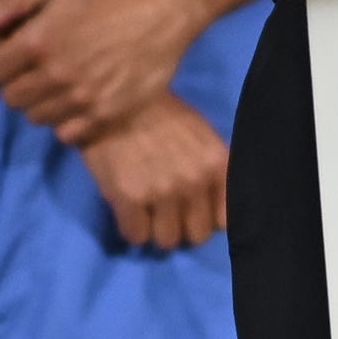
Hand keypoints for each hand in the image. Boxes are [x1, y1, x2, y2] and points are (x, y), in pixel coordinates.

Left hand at [0, 0, 208, 144]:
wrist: (163, 11)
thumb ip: (8, 3)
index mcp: (37, 41)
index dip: (2, 63)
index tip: (19, 56)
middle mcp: (56, 74)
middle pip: (12, 100)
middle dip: (19, 85)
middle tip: (41, 70)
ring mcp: (82, 98)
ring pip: (38, 118)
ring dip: (43, 104)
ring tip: (62, 84)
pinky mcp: (106, 116)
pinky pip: (68, 135)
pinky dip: (69, 122)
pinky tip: (80, 101)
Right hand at [79, 95, 228, 249]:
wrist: (113, 98)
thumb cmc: (159, 115)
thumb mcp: (201, 135)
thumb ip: (212, 171)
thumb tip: (214, 212)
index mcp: (216, 164)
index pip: (223, 221)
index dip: (206, 218)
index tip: (192, 212)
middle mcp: (194, 181)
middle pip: (196, 236)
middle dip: (181, 226)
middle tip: (165, 212)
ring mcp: (161, 191)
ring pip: (166, 241)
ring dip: (155, 229)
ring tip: (145, 209)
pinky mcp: (129, 198)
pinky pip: (136, 236)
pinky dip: (131, 228)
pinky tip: (127, 208)